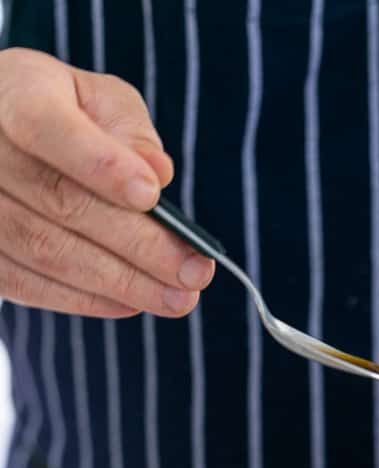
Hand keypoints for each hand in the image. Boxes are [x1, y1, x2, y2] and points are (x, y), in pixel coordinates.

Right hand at [0, 48, 213, 317]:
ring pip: (47, 252)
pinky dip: (88, 299)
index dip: (100, 164)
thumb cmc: (64, 116)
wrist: (2, 140)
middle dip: (139, 245)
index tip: (151, 195)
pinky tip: (134, 301)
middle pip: (61, 202)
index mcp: (14, 93)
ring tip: (179, 298)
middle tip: (196, 273)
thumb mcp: (98, 101)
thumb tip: (157, 172)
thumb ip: (129, 129)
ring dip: (123, 283)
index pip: (46, 127)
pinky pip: (31, 285)